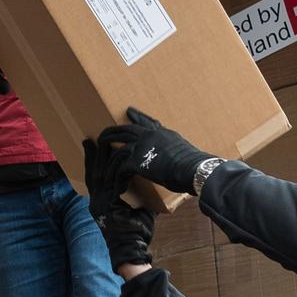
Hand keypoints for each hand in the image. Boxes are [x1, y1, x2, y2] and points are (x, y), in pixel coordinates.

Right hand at [82, 138, 156, 268]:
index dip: (92, 162)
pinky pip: (112, 182)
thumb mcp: (136, 210)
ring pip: (100, 174)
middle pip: (92, 173)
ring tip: (102, 142)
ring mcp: (100, 203)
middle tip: (92, 138)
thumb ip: (138, 195)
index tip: (92, 147)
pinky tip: (120, 158)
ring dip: (102, 157)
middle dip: (92, 155)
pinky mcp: (108, 205)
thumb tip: (149, 183)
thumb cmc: (135, 233)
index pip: (93, 178)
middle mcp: (96, 202)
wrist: (132, 251)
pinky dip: (116, 168)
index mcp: (100, 203)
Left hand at [96, 107, 217, 196]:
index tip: (129, 110)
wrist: (193, 168)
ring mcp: (142, 147)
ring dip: (108, 158)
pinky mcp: (137, 162)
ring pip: (118, 148)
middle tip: (103, 134)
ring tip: (102, 165)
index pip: (148, 122)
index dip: (138, 116)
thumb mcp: (185, 150)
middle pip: (126, 129)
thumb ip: (176, 150)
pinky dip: (117, 178)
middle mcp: (150, 137)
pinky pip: (120, 168)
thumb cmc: (195, 164)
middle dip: (112, 132)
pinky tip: (116, 185)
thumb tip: (179, 156)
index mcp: (162, 134)